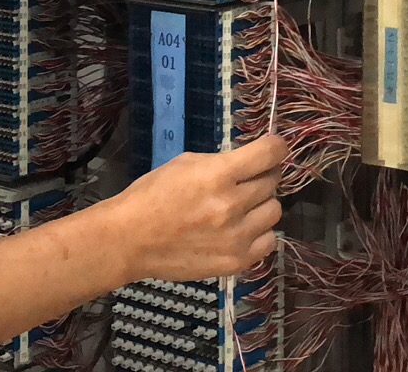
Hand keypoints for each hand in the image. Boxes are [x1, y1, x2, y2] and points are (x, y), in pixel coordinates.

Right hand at [101, 136, 287, 281]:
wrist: (130, 239)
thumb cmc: (152, 195)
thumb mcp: (186, 164)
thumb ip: (222, 163)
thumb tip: (251, 163)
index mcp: (217, 175)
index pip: (269, 154)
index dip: (276, 147)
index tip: (274, 148)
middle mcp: (232, 205)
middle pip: (272, 182)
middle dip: (261, 176)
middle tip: (245, 181)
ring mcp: (237, 237)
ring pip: (274, 211)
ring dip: (261, 205)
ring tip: (241, 208)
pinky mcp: (236, 261)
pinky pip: (269, 241)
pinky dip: (259, 233)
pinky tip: (241, 230)